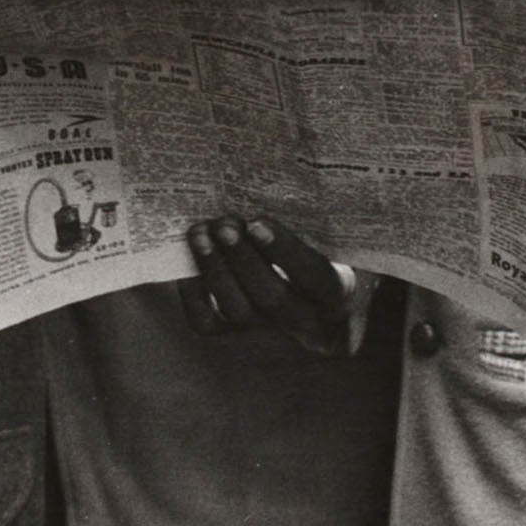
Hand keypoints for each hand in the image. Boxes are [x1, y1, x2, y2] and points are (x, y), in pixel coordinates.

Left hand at [179, 215, 358, 354]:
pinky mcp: (237, 336)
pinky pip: (209, 323)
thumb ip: (312, 226)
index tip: (258, 224)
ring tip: (200, 233)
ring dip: (215, 268)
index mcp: (336, 294)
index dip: (285, 251)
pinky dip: (193, 291)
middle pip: (271, 298)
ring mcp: (268, 332)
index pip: (314, 276)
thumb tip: (265, 189)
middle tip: (224, 223)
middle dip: (242, 258)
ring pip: (238, 312)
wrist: (319, 311)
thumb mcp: (331, 245)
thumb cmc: (324, 258)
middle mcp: (304, 321)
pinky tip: (190, 259)